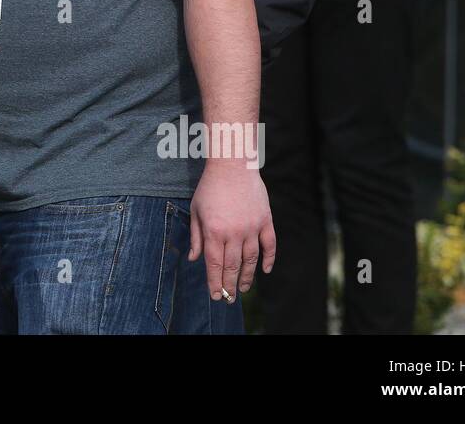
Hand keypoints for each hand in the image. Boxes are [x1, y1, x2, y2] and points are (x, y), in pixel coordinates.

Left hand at [189, 162, 276, 302]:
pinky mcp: (265, 220)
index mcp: (214, 231)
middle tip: (229, 298)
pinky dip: (269, 259)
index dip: (214, 283)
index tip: (215, 296)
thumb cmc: (210, 188)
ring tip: (243, 288)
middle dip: (230, 285)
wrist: (232, 166)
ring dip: (248, 277)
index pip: (214, 264)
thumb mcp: (196, 211)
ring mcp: (252, 227)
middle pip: (232, 266)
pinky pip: (270, 245)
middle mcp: (233, 232)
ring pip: (251, 259)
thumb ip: (196, 237)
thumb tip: (194, 259)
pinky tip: (264, 270)